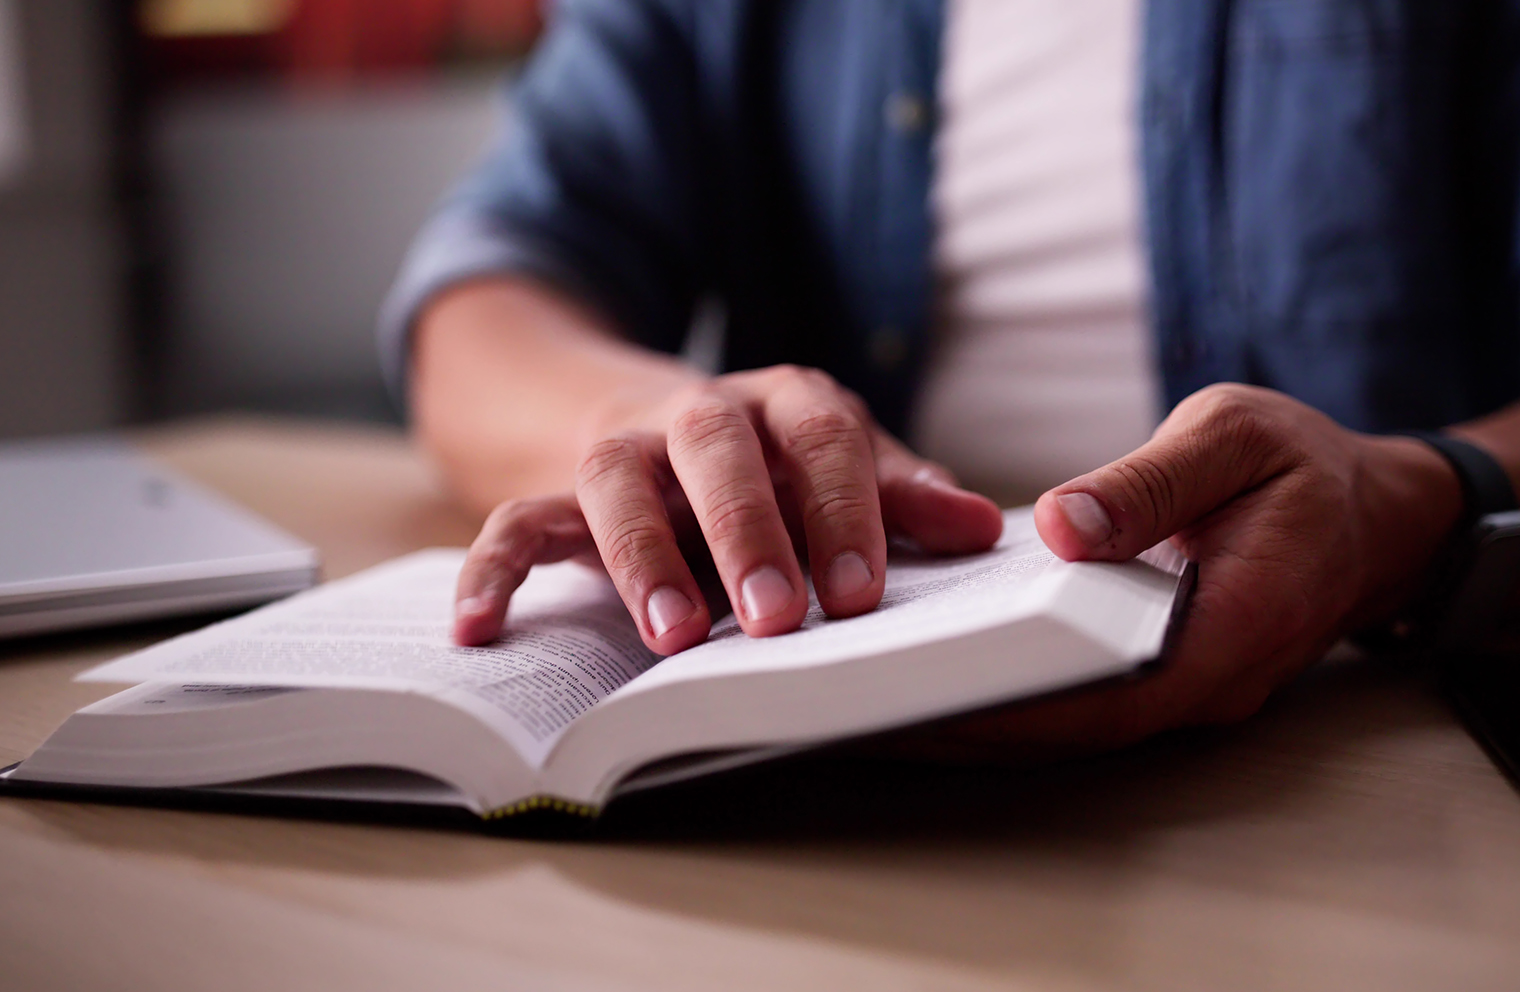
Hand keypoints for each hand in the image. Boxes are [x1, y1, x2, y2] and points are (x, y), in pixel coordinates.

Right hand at [452, 365, 1003, 651]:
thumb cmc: (766, 461)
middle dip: (747, 530)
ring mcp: (621, 451)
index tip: (860, 592)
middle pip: (715, 448)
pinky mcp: (556, 492)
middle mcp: (697, 415)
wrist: (644, 417)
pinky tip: (478, 631)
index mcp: (781, 403)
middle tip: (777, 618)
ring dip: (641, 554)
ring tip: (669, 636)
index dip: (842, 507)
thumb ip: (895, 495)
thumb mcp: (833, 466)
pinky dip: (491, 570)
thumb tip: (988, 527)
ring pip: (614, 479)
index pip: (820, 436)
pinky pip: (513, 521)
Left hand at [921, 384, 1465, 754]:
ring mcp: (1185, 686)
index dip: (1014, 703)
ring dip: (976, 714)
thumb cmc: (1306, 466)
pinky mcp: (1160, 671)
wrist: (1370, 511)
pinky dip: (1007, 690)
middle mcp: (1208, 679)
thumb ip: (1151, 482)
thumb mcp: (1236, 437)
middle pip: (1075, 724)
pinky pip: (1076, 695)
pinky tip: (935, 664)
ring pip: (1070, 720)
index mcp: (1237, 622)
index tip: (922, 695)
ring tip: (874, 695)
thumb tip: (1060, 525)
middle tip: (862, 706)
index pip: (1112, 691)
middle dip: (968, 721)